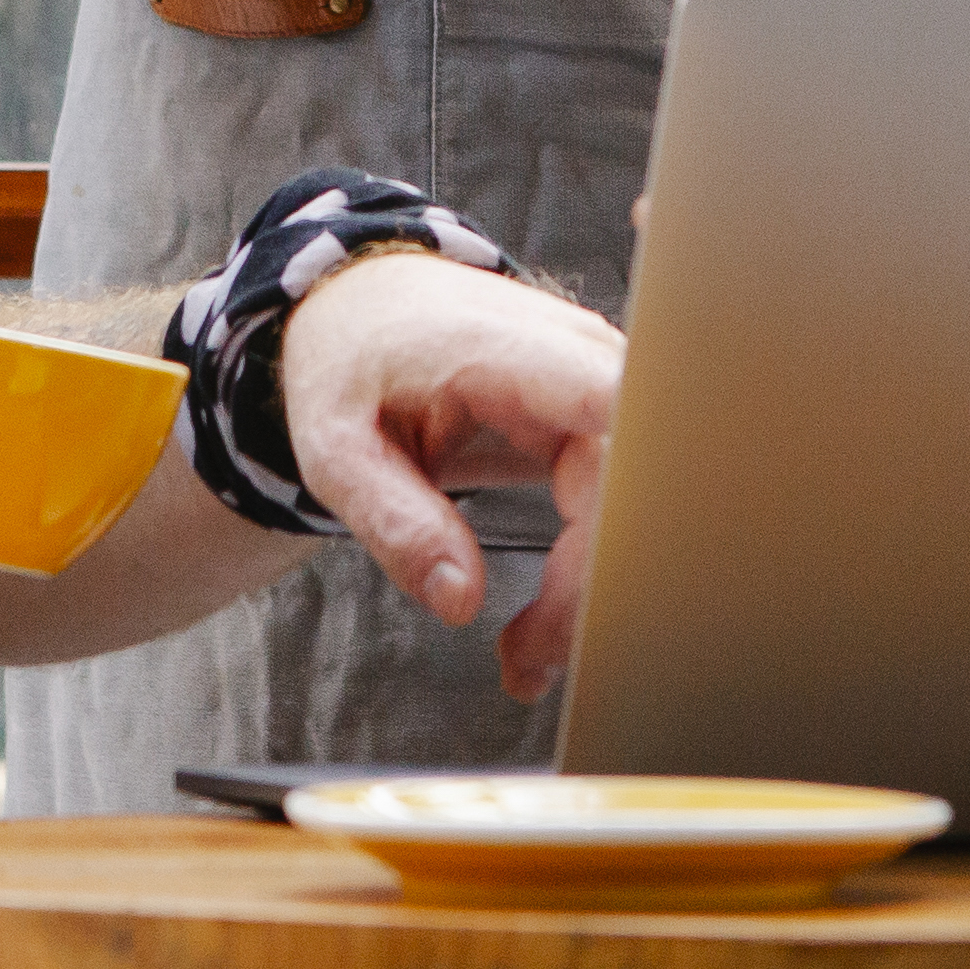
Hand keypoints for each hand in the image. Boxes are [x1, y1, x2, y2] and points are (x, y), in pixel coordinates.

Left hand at [277, 251, 626, 697]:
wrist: (362, 306)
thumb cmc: (348, 364)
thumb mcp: (334, 447)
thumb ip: (392, 519)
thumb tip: (460, 600)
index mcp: (503, 349)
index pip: (610, 408)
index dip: (628, 496)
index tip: (600, 590)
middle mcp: (572, 357)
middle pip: (629, 479)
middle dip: (590, 584)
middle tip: (526, 662)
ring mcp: (595, 383)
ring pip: (636, 498)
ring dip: (593, 585)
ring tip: (525, 655)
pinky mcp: (600, 416)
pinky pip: (620, 498)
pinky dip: (588, 565)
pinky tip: (544, 620)